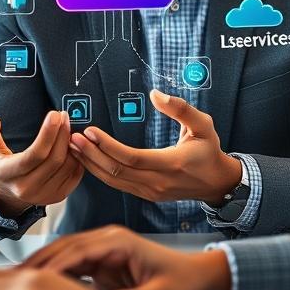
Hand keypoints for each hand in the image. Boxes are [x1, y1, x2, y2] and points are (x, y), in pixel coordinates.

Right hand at [0, 111, 83, 217]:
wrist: (7, 190)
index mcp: (7, 174)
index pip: (34, 154)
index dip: (48, 133)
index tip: (55, 114)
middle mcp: (25, 189)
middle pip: (54, 159)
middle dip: (62, 134)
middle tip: (64, 115)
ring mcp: (43, 195)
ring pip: (67, 166)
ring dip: (71, 144)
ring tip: (67, 126)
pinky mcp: (58, 196)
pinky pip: (75, 173)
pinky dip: (77, 156)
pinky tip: (71, 143)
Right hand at [25, 224, 231, 289]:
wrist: (198, 276)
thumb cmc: (183, 282)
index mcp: (120, 241)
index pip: (78, 249)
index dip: (53, 265)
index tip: (31, 280)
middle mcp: (108, 239)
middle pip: (64, 247)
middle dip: (37, 263)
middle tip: (10, 280)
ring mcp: (104, 248)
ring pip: (63, 255)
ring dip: (41, 268)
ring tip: (14, 284)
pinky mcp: (103, 260)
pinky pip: (71, 265)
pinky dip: (53, 275)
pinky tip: (37, 288)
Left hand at [68, 90, 241, 205]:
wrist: (217, 183)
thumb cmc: (210, 151)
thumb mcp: (204, 125)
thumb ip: (181, 109)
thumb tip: (155, 94)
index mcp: (172, 164)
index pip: (132, 158)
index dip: (108, 146)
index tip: (90, 130)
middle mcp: (158, 182)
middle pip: (116, 171)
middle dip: (91, 154)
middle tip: (72, 138)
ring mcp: (151, 192)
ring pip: (114, 181)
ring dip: (91, 164)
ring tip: (73, 147)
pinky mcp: (147, 195)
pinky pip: (119, 185)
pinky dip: (100, 172)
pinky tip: (89, 159)